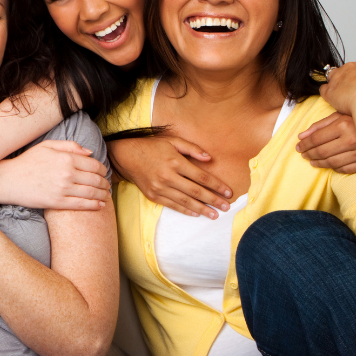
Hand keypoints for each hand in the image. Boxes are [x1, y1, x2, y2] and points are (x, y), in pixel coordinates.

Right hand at [0, 140, 108, 209]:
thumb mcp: (47, 146)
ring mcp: (63, 189)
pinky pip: (81, 204)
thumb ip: (70, 146)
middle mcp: (67, 173)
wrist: (9, 180)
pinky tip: (100, 205)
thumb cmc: (27, 161)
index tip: (103, 172)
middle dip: (104, 183)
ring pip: (91, 192)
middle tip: (107, 185)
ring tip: (105, 195)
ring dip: (102, 194)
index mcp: (66, 158)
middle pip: (95, 179)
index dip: (102, 169)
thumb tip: (90, 152)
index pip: (93, 164)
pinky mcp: (58, 202)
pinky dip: (94, 205)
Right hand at [108, 136, 232, 219]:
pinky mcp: (153, 195)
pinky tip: (196, 213)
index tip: (228, 192)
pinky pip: (172, 205)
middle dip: (213, 200)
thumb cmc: (152, 147)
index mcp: (175, 161)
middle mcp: (168, 176)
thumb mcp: (172, 140)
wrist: (126, 156)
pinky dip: (185, 210)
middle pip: (196, 191)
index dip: (216, 185)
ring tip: (215, 215)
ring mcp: (160, 187)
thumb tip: (209, 159)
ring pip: (185, 201)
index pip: (201, 177)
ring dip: (202, 209)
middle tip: (227, 207)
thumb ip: (192, 148)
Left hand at [296, 112, 355, 173]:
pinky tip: (329, 165)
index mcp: (344, 125)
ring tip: (312, 161)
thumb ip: (319, 126)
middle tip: (302, 154)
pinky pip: (346, 169)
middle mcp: (352, 139)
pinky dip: (335, 168)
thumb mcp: (338, 115)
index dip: (304, 144)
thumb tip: (301, 136)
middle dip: (309, 154)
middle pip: (322, 151)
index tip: (298, 146)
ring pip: (332, 162)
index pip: (316, 138)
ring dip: (319, 163)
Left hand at [319, 61, 355, 116]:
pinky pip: (324, 90)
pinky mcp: (329, 90)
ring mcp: (338, 78)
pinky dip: (327, 96)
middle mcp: (351, 68)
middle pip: (345, 72)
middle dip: (348, 82)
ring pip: (332, 78)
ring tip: (341, 98)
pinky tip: (333, 102)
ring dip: (336, 86)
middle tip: (352, 94)